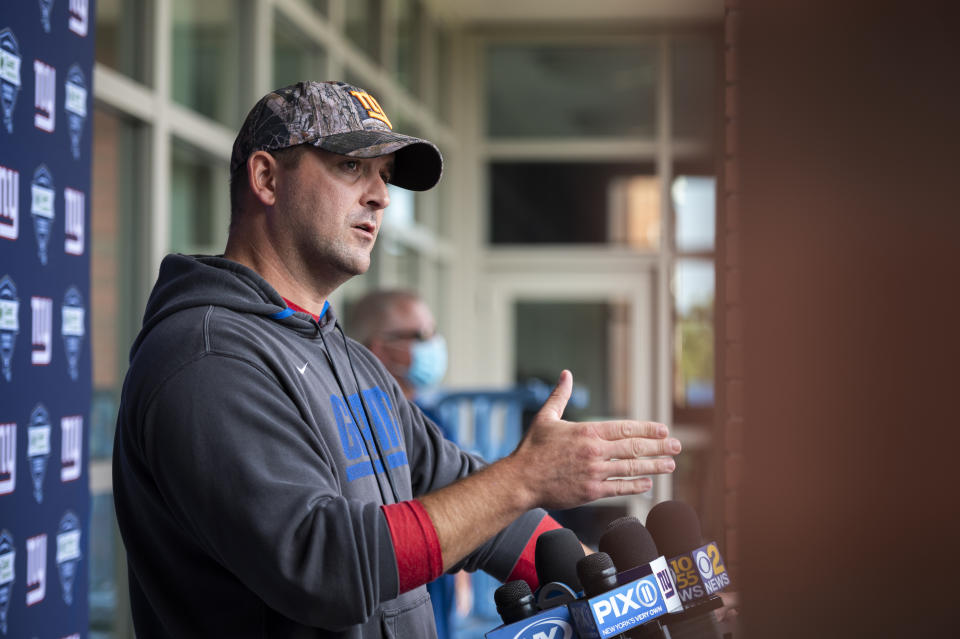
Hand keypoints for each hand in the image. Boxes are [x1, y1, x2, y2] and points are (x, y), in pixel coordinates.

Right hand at [508, 370, 679, 509]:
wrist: (521, 480)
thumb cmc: (532, 448)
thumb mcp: (546, 417)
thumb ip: (560, 395)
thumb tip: (566, 374)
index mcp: (587, 431)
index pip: (625, 428)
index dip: (647, 429)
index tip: (663, 430)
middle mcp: (595, 451)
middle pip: (634, 448)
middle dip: (659, 447)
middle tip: (677, 447)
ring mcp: (594, 472)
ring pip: (631, 468)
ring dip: (654, 466)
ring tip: (670, 465)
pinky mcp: (591, 492)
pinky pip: (619, 488)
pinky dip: (636, 486)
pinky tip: (648, 483)